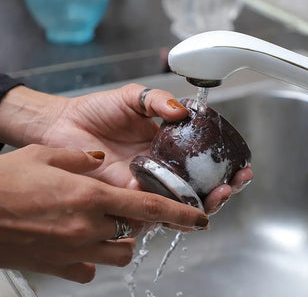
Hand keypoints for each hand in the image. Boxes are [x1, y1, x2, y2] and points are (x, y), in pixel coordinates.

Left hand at [0, 85, 252, 215]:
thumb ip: (157, 101)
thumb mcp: (132, 97)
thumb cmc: (97, 110)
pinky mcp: (129, 193)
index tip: (240, 163)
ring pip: (181, 200)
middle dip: (222, 188)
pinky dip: (172, 210)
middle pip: (198, 184)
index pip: (202, 157)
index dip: (224, 162)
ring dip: (204, 202)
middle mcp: (162, 165)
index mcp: (167, 143)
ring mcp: (147, 181)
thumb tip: (181, 112)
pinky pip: (154, 207)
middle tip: (234, 183)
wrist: (65, 125)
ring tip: (219, 194)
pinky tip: (187, 206)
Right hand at [0, 145, 208, 281]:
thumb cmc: (7, 181)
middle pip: (135, 230)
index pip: (149, 206)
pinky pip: (88, 268)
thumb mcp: (47, 155)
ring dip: (120, 240)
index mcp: (90, 196)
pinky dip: (93, 256)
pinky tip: (81, 242)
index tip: (200, 219)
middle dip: (141, 222)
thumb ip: (80, 160)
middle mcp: (87, 227)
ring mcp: (73, 251)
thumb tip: (96, 161)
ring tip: (107, 224)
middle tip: (134, 210)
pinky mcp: (57, 268)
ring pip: (118, 253)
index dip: (179, 213)